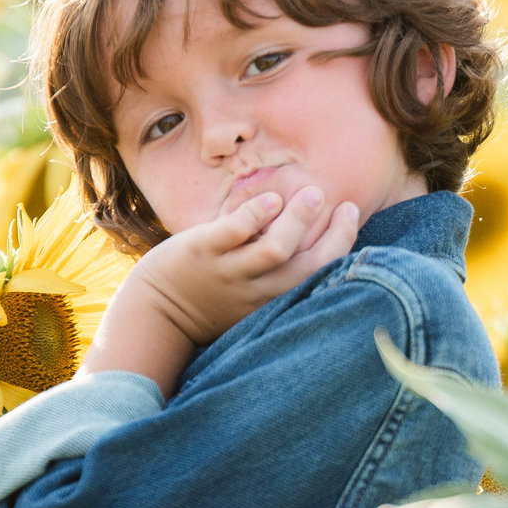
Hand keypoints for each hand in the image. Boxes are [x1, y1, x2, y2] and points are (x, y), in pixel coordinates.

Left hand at [83, 186, 359, 394]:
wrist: (157, 313)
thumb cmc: (210, 299)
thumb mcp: (250, 296)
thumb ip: (276, 272)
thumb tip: (307, 231)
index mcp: (274, 300)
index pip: (320, 274)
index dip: (342, 242)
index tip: (349, 213)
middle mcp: (257, 292)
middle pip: (308, 265)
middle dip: (332, 234)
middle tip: (338, 202)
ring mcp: (229, 273)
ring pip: (275, 250)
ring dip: (298, 220)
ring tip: (312, 193)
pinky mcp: (202, 253)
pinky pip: (235, 233)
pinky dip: (256, 214)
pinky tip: (270, 199)